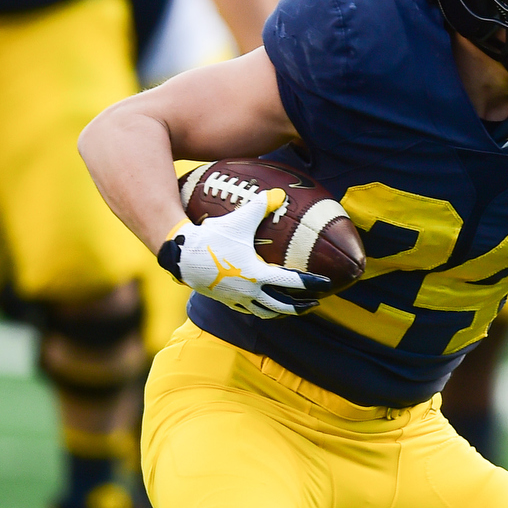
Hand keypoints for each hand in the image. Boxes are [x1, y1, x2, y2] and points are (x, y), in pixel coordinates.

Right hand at [159, 189, 334, 318]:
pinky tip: (264, 303)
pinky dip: (261, 310)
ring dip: (281, 312)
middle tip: (316, 302)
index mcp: (257, 275)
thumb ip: (261, 206)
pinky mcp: (225, 301)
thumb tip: (280, 194)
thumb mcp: (239, 219)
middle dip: (301, 306)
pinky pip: (248, 310)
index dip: (311, 283)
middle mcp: (248, 291)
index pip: (291, 283)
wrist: (181, 255)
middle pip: (281, 306)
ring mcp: (236, 299)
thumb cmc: (212, 236)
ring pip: (264, 312)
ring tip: (292, 308)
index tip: (326, 284)